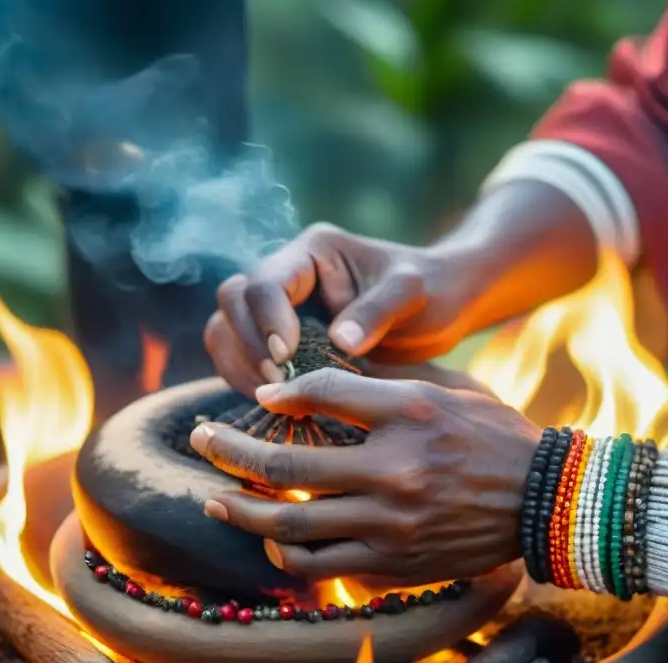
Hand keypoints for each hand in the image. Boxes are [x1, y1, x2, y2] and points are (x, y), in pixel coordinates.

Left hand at [189, 368, 538, 584]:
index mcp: (409, 418)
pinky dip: (290, 554)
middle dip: (230, 452)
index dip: (278, 394)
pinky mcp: (397, 565)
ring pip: (292, 527)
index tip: (256, 397)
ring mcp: (393, 527)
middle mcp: (396, 473)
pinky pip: (325, 567)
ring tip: (216, 502)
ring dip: (244, 514)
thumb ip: (375, 385)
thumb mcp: (443, 390)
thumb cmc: (492, 435)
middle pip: (286, 466)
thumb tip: (300, 386)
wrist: (545, 501)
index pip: (321, 395)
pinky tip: (273, 541)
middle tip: (201, 440)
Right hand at [204, 223, 473, 395]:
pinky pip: (240, 357)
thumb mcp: (413, 293)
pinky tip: (277, 406)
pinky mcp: (279, 339)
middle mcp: (287, 274)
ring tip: (272, 399)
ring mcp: (278, 307)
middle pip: (232, 301)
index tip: (286, 358)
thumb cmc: (433, 289)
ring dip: (239, 365)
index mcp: (312, 251)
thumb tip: (341, 342)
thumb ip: (378, 311)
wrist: (441, 306)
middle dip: (246, 344)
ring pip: (225, 329)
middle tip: (277, 385)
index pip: (264, 281)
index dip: (266, 322)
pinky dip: (247, 380)